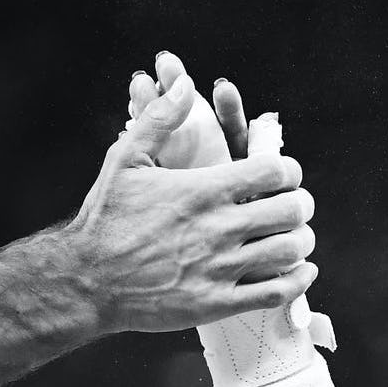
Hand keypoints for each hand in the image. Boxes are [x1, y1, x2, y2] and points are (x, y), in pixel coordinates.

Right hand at [64, 60, 317, 335]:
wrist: (86, 280)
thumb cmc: (106, 218)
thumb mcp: (125, 160)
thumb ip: (160, 120)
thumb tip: (184, 84)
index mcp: (201, 191)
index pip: (273, 171)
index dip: (289, 170)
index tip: (286, 175)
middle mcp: (215, 228)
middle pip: (291, 210)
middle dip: (301, 204)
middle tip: (297, 205)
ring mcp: (218, 268)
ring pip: (290, 250)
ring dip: (302, 241)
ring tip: (296, 236)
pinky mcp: (217, 303)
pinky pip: (277, 293)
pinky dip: (299, 281)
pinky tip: (301, 270)